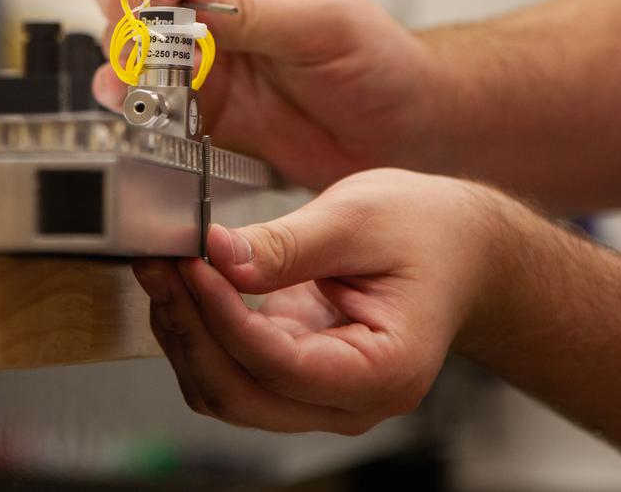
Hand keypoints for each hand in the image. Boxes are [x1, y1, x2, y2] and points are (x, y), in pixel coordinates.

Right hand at [92, 0, 430, 189]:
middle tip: (139, 32)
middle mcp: (212, 0)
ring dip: (121, 54)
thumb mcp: (321, 22)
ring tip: (134, 77)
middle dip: (125, 1)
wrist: (399, 133)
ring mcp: (200, 54)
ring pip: (129, 38)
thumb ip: (251, 15)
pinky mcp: (198, 105)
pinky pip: (146, 96)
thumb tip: (184, 10)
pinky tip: (134, 105)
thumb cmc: (375, 59)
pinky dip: (129, 100)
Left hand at [132, 168, 516, 433]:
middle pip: (242, 396)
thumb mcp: (363, 218)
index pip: (282, 365)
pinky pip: (232, 371)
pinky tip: (186, 285)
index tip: (192, 263)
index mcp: (386, 371)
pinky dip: (201, 332)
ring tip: (165, 269)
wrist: (461, 250)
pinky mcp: (294, 374)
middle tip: (160, 264)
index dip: (224, 316)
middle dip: (191, 330)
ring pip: (227, 392)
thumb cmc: (429, 233)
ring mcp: (320, 395)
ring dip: (186, 335)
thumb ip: (290, 244)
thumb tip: (220, 255)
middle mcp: (351, 401)